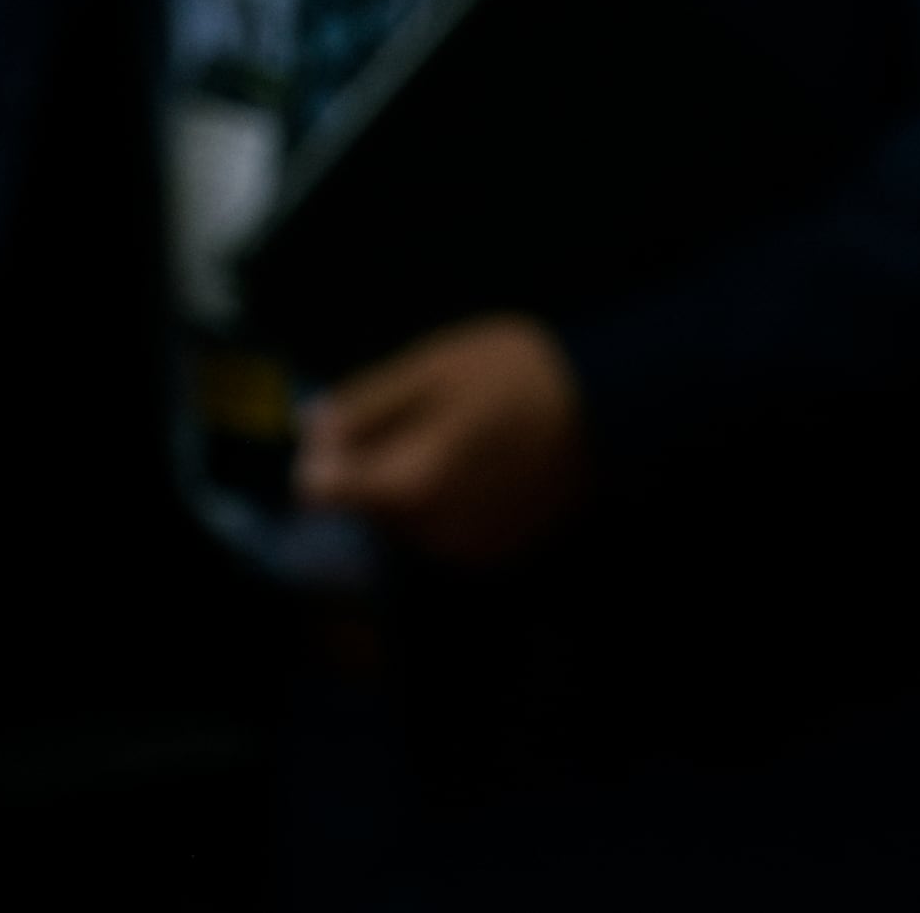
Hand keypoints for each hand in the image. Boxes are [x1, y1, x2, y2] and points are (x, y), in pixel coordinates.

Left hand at [296, 314, 587, 565]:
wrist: (610, 406)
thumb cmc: (518, 375)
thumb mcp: (432, 367)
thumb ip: (365, 403)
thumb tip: (309, 427)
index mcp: (406, 485)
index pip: (319, 491)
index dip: (322, 453)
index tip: (347, 422)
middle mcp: (430, 532)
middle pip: (363, 505)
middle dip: (371, 463)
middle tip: (417, 411)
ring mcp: (467, 548)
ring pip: (403, 518)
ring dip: (409, 482)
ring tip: (458, 430)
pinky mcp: (499, 551)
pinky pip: (444, 528)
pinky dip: (448, 498)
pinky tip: (482, 458)